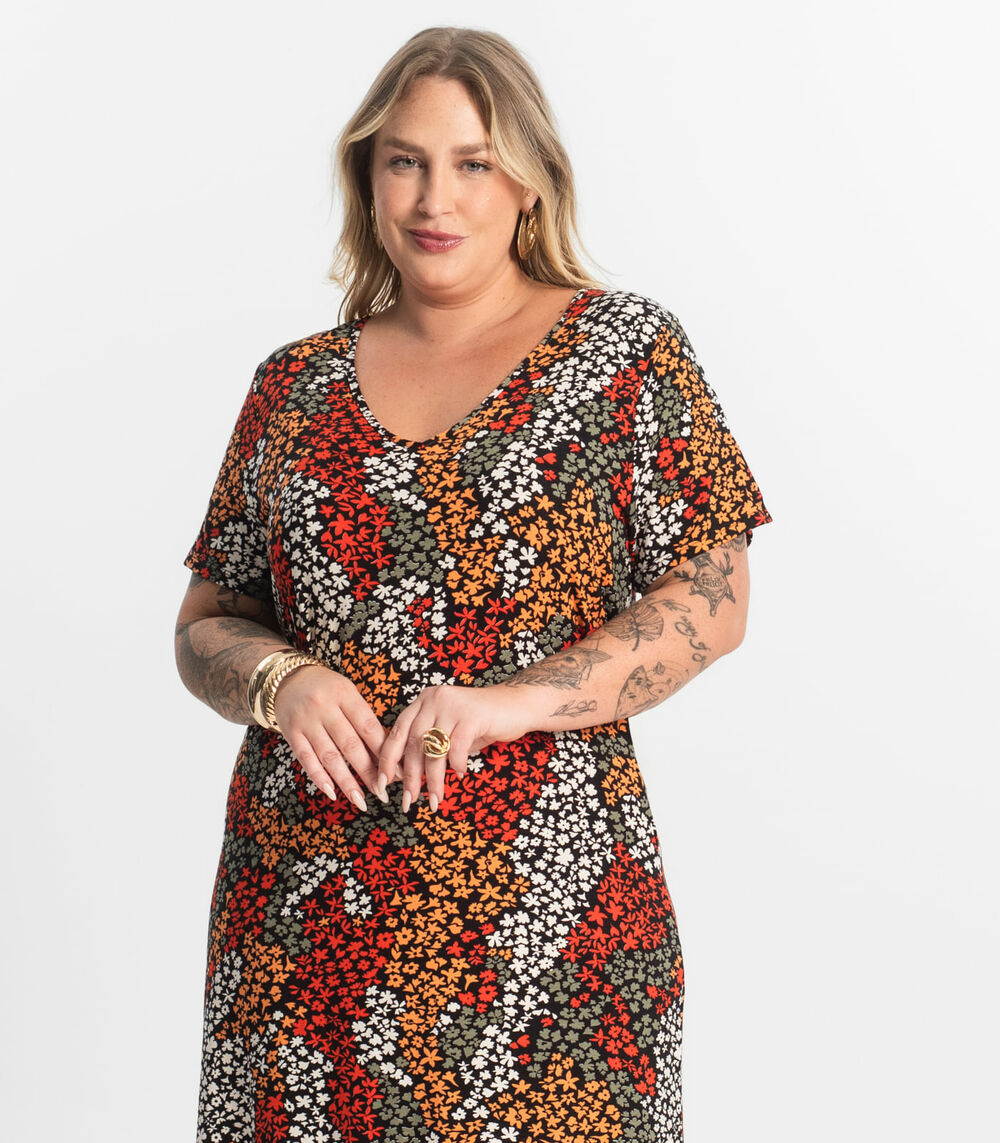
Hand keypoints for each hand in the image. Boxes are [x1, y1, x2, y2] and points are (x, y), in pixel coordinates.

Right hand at [272, 664, 388, 811]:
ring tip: (361, 801)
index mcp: (345, 694)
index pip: (368, 727)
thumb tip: (387, 752)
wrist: (287, 678)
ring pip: (329, 756)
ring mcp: (306, 721)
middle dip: (369, 772)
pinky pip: (306, 759)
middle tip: (383, 793)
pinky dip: (320, 778)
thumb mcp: (347, 693)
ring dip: (347, 782)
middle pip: (351, 745)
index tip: (396, 772)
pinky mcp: (291, 733)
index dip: (383, 751)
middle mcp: (325, 707)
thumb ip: (363, 718)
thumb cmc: (326, 689)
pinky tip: (332, 793)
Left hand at [374, 684, 536, 812]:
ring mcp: (452, 705)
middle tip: (408, 801)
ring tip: (434, 800)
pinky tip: (461, 774)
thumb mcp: (449, 730)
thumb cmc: (481, 722)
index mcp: (423, 701)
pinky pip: (457, 748)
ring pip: (434, 749)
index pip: (397, 732)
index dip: (387, 759)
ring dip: (433, 779)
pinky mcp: (472, 715)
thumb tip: (406, 776)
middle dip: (409, 777)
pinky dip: (457, 765)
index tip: (382, 784)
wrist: (518, 704)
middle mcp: (434, 698)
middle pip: (413, 743)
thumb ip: (429, 745)